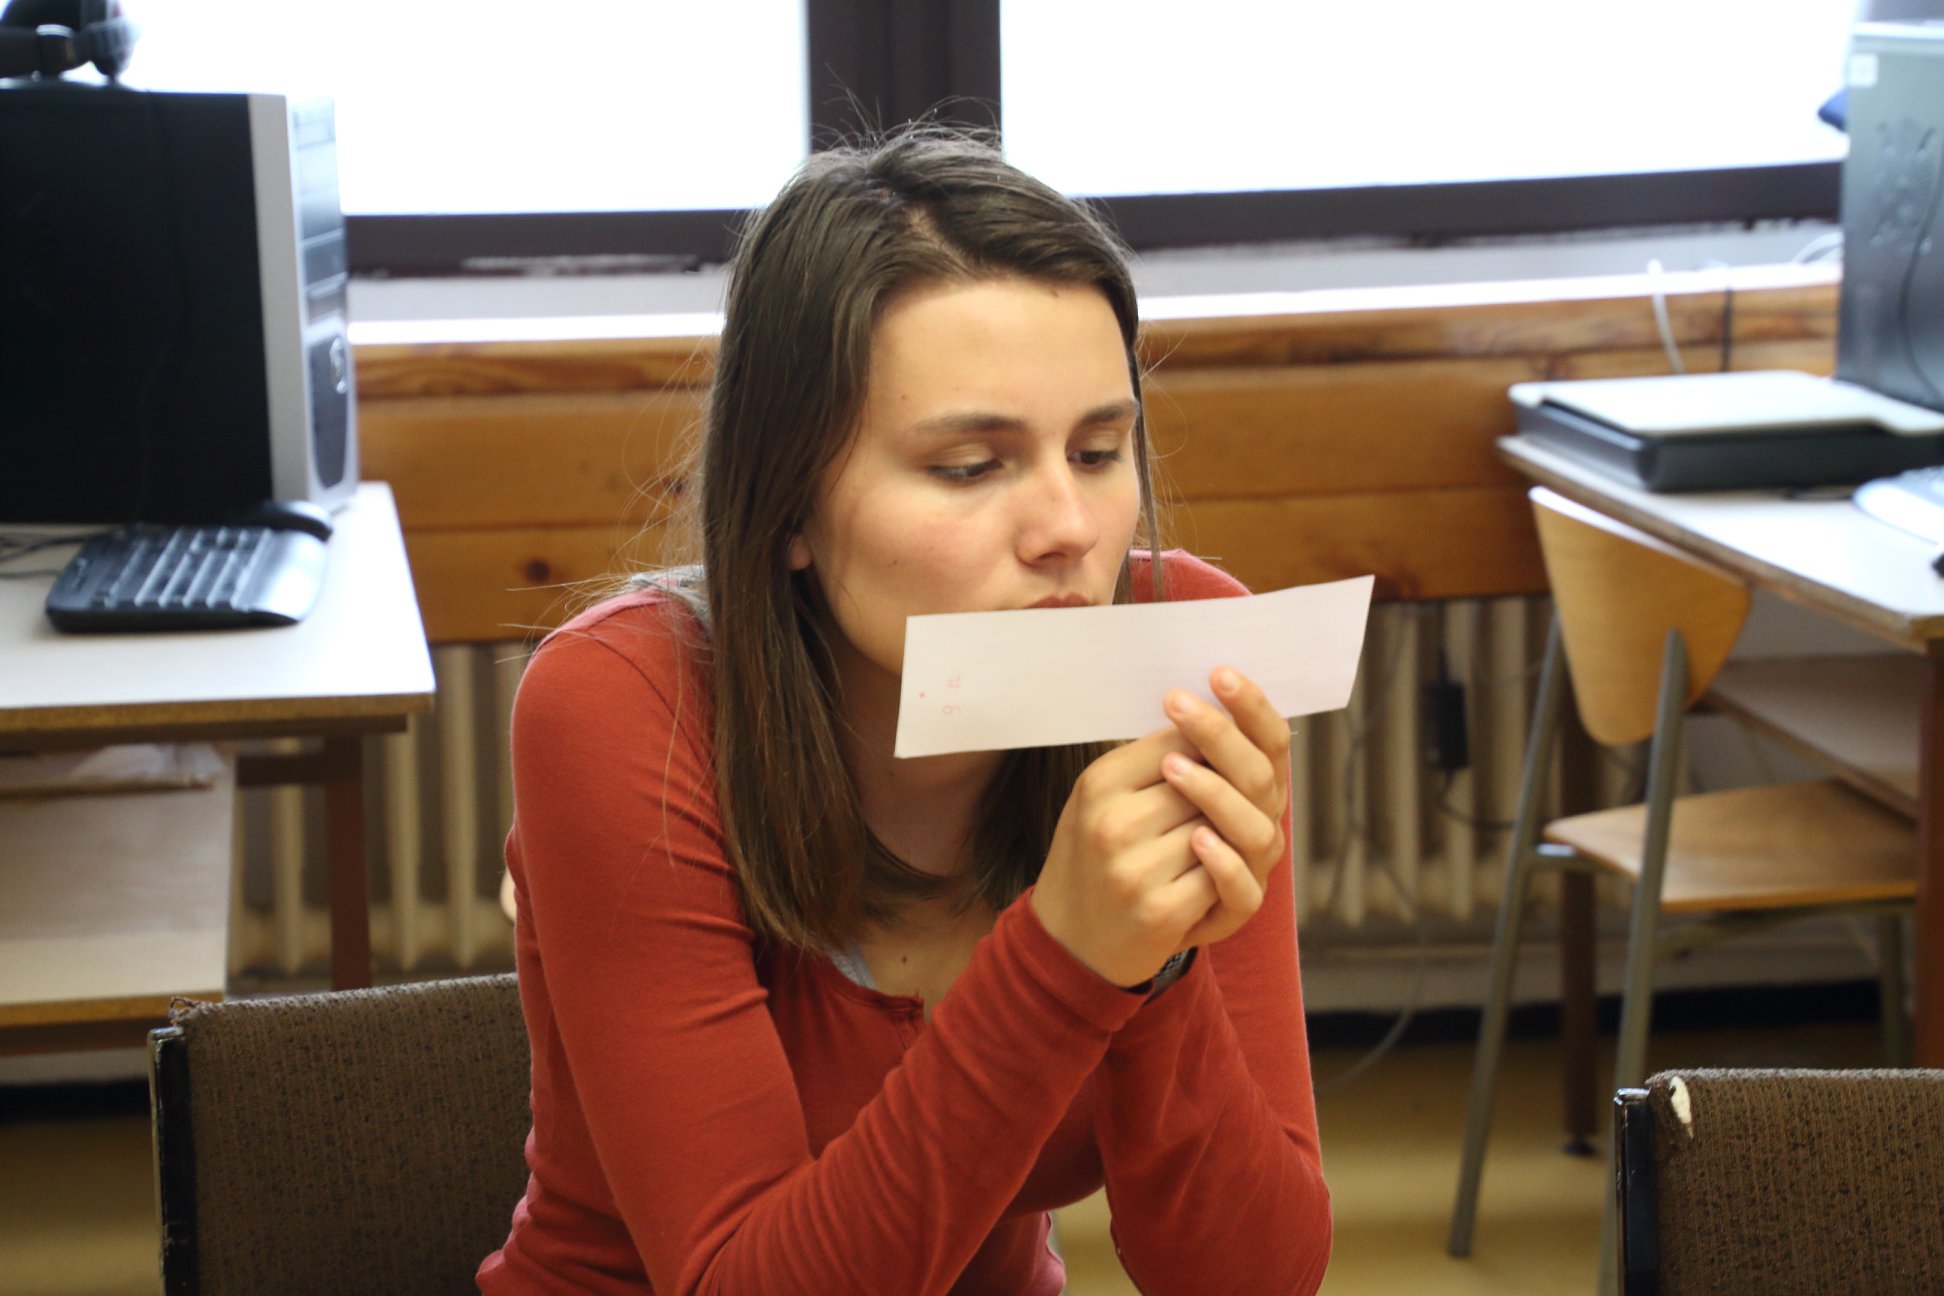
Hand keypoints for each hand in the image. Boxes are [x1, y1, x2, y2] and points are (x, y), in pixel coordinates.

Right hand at [1031, 724, 1220, 987]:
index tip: (1222, 753)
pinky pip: (1222, 876)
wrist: (1070, 941)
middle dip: (1225, 792)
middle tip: (1220, 806)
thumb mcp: (1103, 798)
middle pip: (1206, 783)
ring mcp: (1136, 869)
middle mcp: (1113, 823)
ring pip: (1220, 828)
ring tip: (1211, 842)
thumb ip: (1149, 762)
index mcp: (1099, 783)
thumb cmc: (1095, 858)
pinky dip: (1226, 873)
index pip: (1179, 741)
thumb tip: (1210, 726)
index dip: (1212, 743)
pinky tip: (1206, 876)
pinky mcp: (1161, 911)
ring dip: (1228, 834)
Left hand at [1156, 666, 1289, 950]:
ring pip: (1254, 828)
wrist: (1101, 925)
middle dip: (1220, 735)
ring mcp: (1250, 868)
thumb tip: (1175, 691)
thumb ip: (1173, 748)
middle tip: (1178, 704)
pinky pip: (1241, 888)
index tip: (1217, 673)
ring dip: (1215, 792)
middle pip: (1260, 774)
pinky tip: (1196, 839)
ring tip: (1172, 767)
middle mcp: (1259, 820)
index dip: (1250, 706)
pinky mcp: (1231, 912)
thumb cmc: (1132, 840)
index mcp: (1250, 783)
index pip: (1267, 737)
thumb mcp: (1148, 788)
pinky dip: (1223, 862)